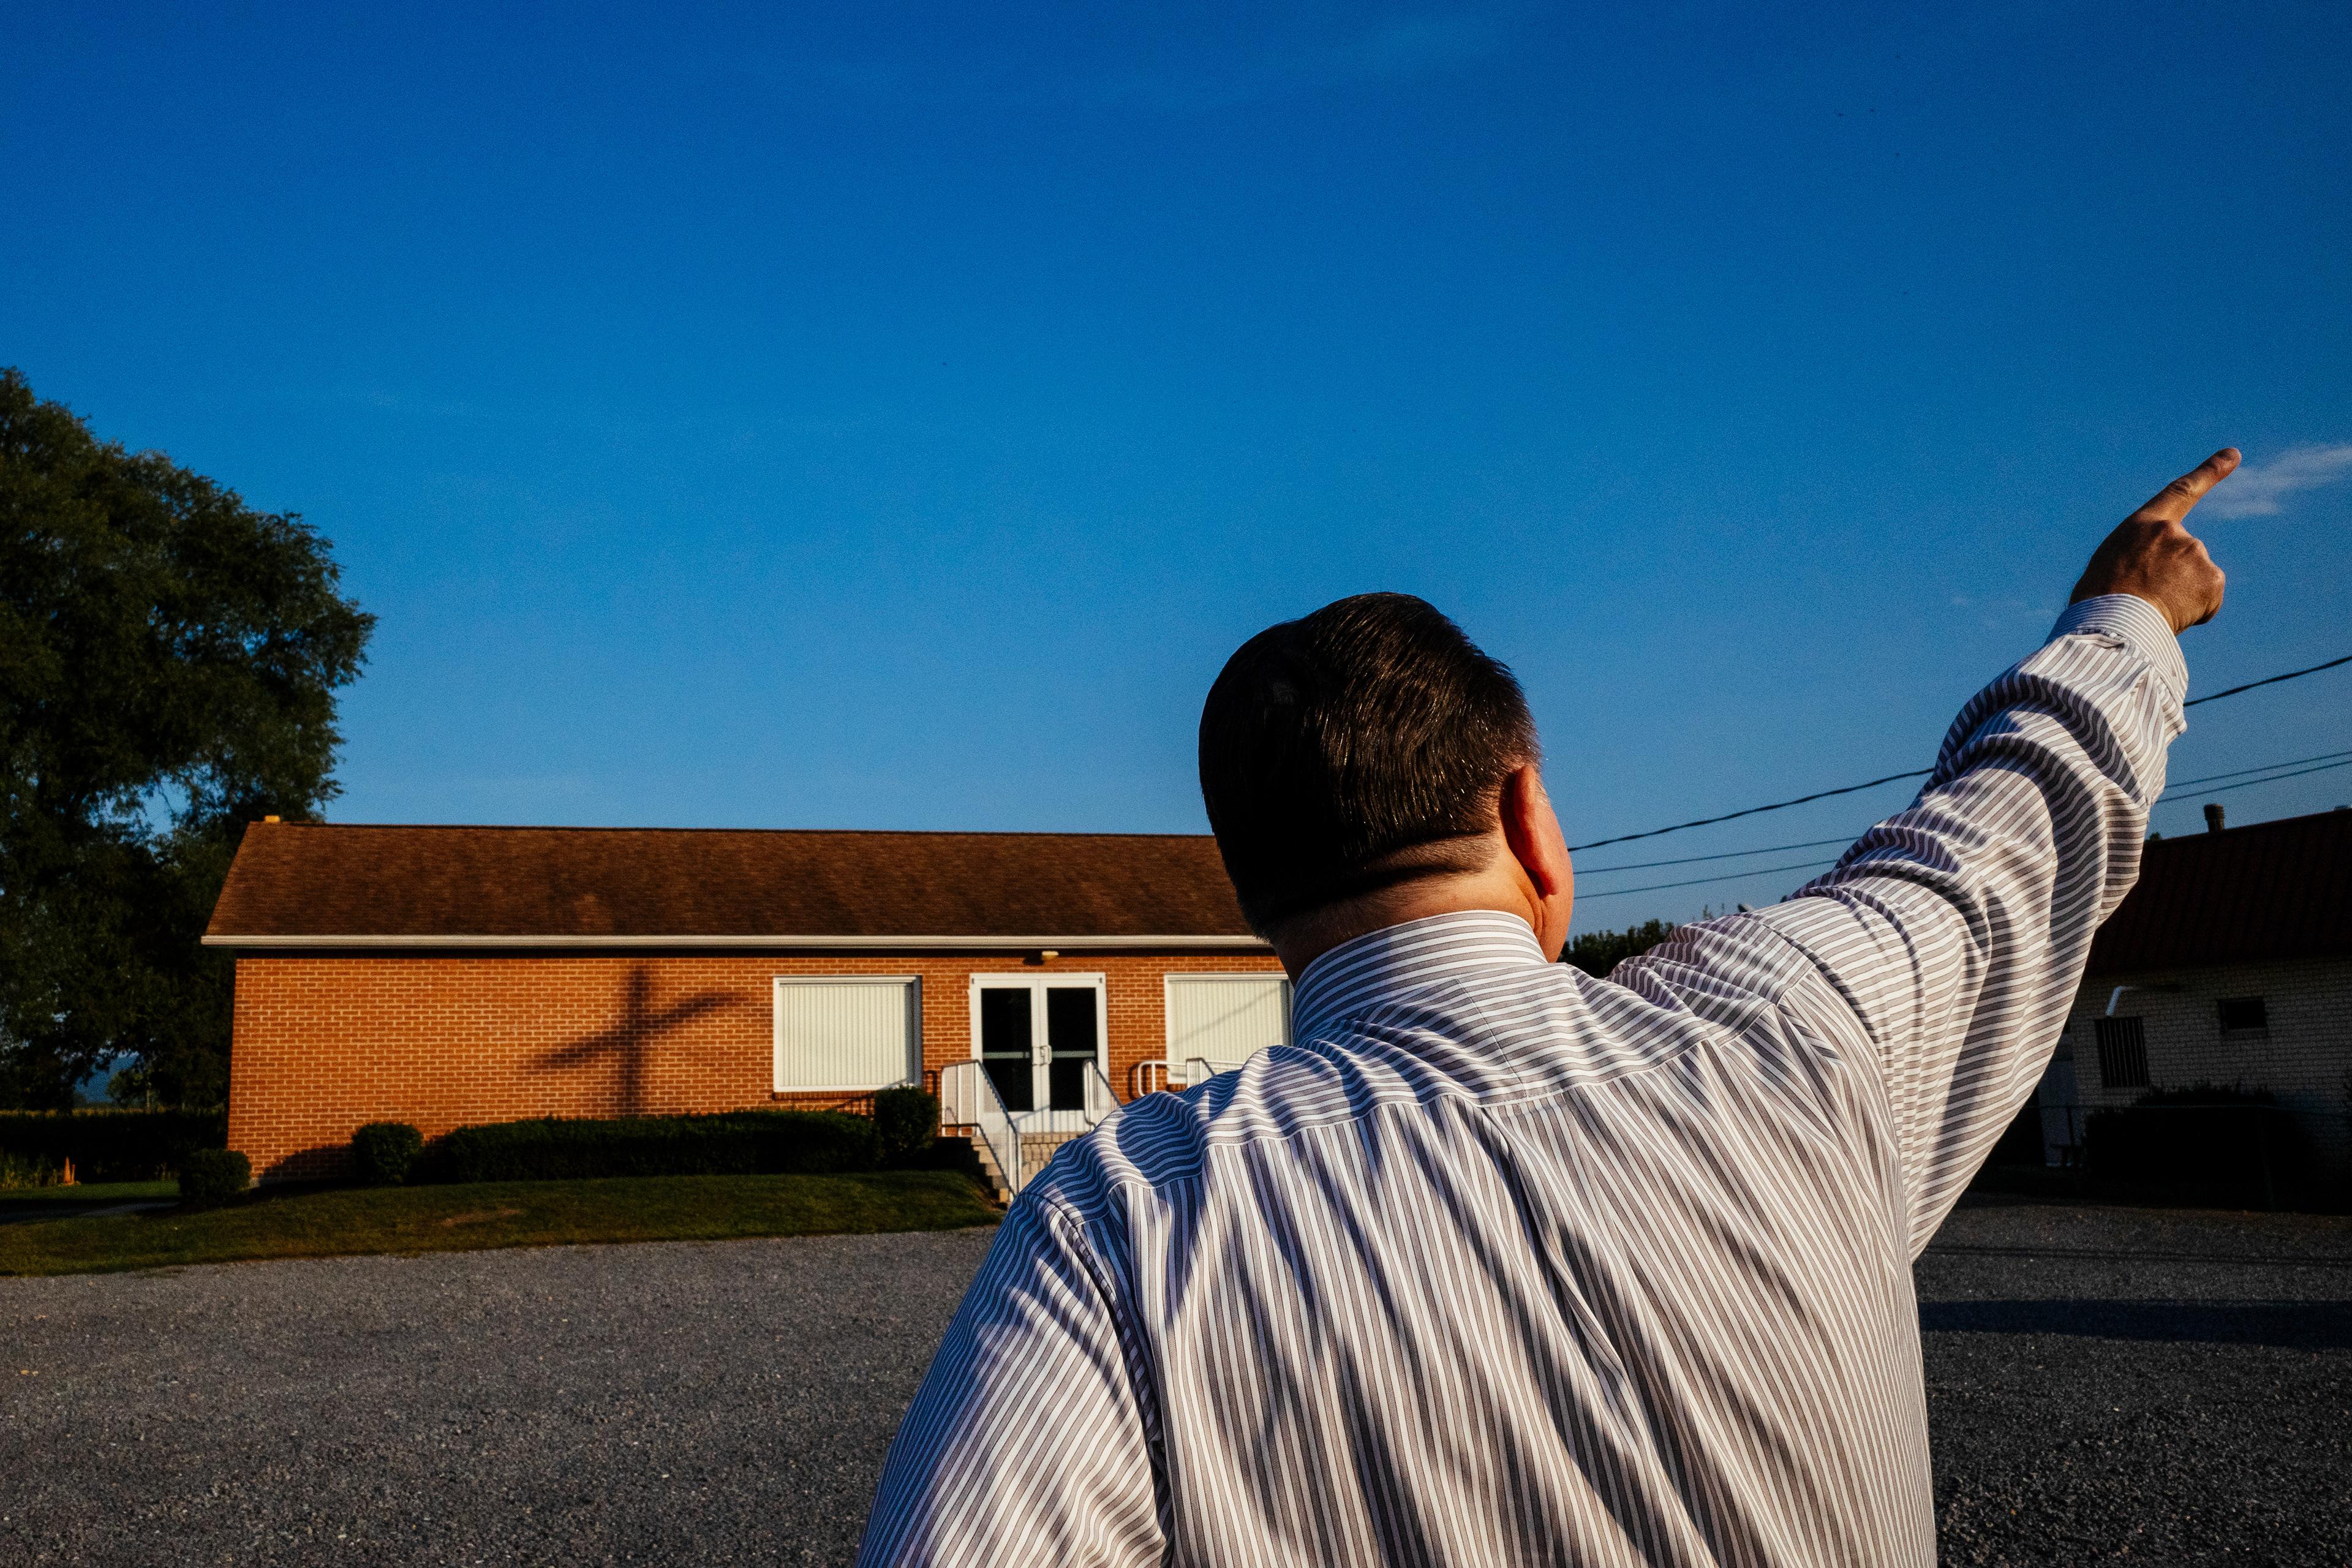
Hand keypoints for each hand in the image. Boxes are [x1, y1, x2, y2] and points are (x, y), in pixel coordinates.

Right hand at [2069, 449, 2234, 632]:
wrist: (2110, 622)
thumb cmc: (2100, 600)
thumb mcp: (2113, 565)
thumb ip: (2143, 556)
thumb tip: (2161, 578)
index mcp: (2144, 525)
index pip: (2181, 492)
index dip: (2210, 472)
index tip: (2234, 455)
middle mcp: (2174, 532)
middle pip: (2186, 555)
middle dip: (2174, 578)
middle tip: (2146, 599)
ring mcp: (2195, 553)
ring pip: (2197, 579)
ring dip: (2182, 596)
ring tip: (2153, 609)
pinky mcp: (2212, 578)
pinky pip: (2209, 600)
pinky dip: (2196, 612)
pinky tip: (2173, 616)